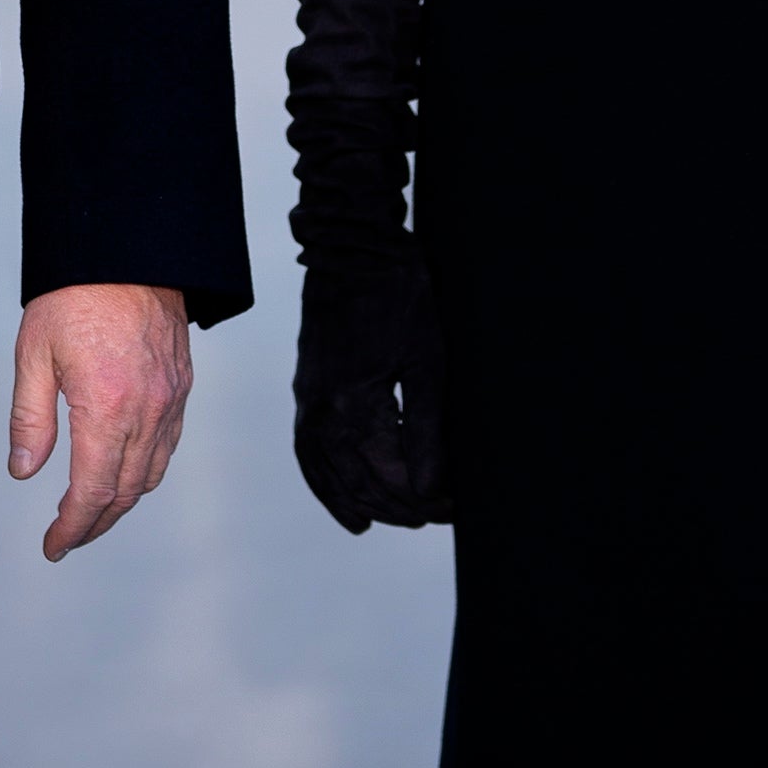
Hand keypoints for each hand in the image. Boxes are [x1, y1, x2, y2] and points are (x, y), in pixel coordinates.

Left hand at [6, 283, 191, 560]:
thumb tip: (25, 471)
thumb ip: (30, 419)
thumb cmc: (75, 294)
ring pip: (151, 474)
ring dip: (121, 502)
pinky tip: (123, 471)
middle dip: (94, 524)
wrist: (128, 247)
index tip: (53, 546)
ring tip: (91, 512)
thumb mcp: (34, 354)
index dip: (72, 528)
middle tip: (66, 538)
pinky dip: (146, 471)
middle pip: (124, 493)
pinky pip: (168, 446)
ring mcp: (170, 399)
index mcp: (106, 408)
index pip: (91, 492)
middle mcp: (147, 411)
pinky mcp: (182, 385)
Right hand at [294, 254, 451, 532]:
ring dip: (364, 502)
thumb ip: (426, 430)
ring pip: (329, 476)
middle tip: (444, 513)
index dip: (429, 498)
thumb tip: (430, 490)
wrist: (353, 247)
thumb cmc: (399, 295)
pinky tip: (348, 504)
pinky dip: (327, 484)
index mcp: (352, 406)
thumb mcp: (427, 360)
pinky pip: (310, 453)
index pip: (392, 477)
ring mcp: (308, 402)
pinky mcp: (307, 391)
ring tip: (399, 520)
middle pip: (360, 484)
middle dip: (404, 506)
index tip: (461, 506)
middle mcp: (321, 412)